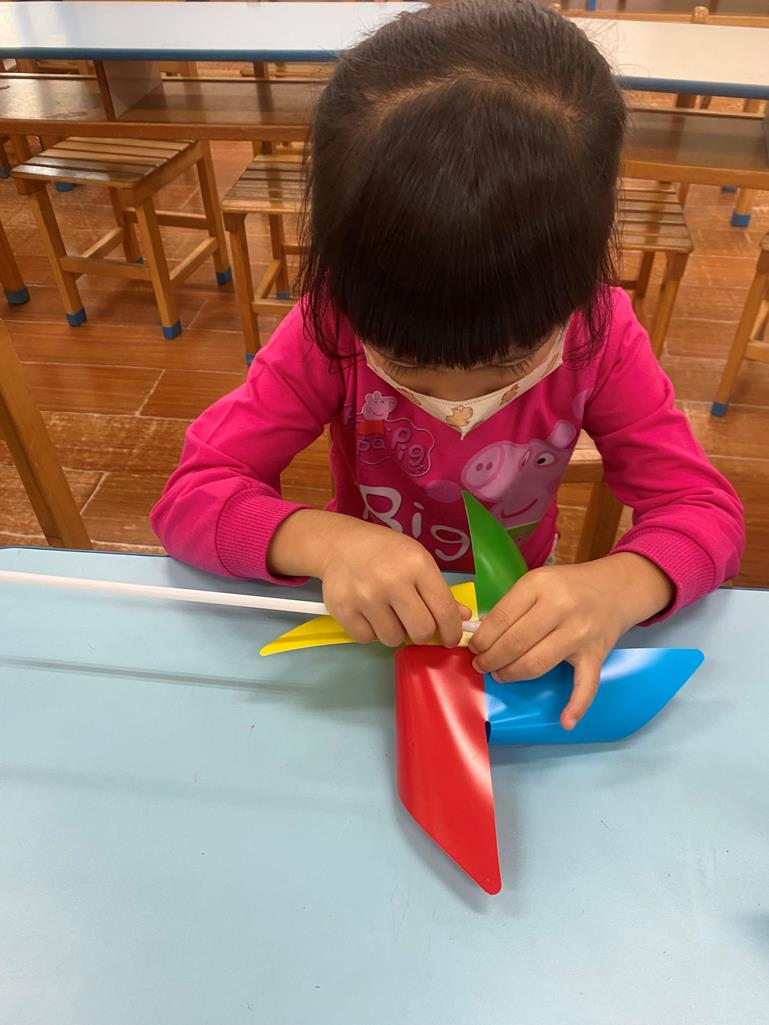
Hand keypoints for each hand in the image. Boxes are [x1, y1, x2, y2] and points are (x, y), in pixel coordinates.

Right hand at [320, 519, 467, 646]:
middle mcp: (392, 580)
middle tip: (415, 625)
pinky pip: (366, 638)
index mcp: (417, 565)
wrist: (339, 543)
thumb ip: (439, 591)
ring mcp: (365, 596)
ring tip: (387, 613)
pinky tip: (368, 613)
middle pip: (421, 631)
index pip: (444, 610)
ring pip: (393, 639)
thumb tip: (462, 618)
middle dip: (422, 634)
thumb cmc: (385, 552)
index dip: (452, 631)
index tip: (449, 638)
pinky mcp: (343, 608)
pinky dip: (370, 631)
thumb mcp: (417, 560)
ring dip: (394, 632)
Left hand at [469, 554, 673, 729]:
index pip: (501, 618)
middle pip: (515, 643)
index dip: (482, 638)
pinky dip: (576, 706)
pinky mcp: (595, 655)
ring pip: (537, 664)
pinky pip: (586, 685)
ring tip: (500, 675)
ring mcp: (580, 634)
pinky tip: (565, 722)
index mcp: (540, 585)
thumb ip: (512, 605)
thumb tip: (482, 634)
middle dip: (491, 659)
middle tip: (482, 665)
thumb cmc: (568, 586)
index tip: (474, 647)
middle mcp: (561, 608)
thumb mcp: (537, 582)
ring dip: (512, 675)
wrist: (615, 589)